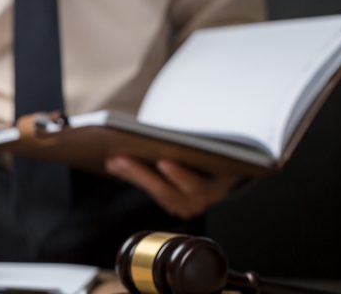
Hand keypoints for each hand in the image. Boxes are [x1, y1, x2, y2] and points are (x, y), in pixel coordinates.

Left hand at [105, 156, 238, 219]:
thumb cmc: (220, 152)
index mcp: (219, 187)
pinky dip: (134, 177)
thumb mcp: (216, 147)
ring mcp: (187, 205)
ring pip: (155, 192)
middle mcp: (203, 201)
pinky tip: (117, 165)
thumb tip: (162, 135)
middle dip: (141, 174)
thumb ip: (198, 145)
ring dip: (131, 175)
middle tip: (119, 159)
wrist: (227, 168)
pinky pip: (151, 191)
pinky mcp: (173, 203)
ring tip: (112, 160)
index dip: (179, 176)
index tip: (162, 162)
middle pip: (168, 191)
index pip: (198, 186)